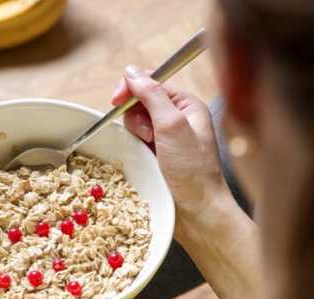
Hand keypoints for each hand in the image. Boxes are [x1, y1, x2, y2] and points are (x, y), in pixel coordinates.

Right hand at [111, 65, 231, 225]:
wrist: (197, 212)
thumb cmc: (192, 170)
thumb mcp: (173, 125)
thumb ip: (152, 94)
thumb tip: (131, 71)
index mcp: (187, 106)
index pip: (153, 83)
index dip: (132, 88)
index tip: (116, 100)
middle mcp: (177, 119)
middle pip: (140, 103)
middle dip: (136, 117)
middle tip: (148, 135)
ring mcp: (165, 139)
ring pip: (134, 124)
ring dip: (135, 135)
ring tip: (149, 150)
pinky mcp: (155, 156)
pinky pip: (134, 143)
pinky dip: (133, 148)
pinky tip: (144, 159)